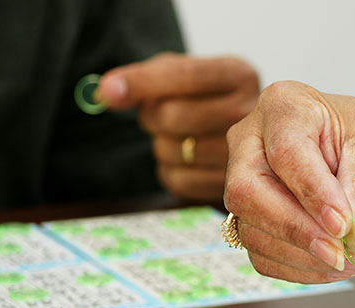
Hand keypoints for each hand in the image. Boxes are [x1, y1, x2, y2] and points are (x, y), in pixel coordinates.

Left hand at [98, 53, 258, 200]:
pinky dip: (169, 170)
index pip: (185, 75)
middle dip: (152, 115)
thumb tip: (106, 93)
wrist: (246, 138)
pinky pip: (176, 179)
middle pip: (173, 116)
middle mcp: (248, 113)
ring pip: (171, 150)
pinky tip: (184, 160)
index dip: (142, 82)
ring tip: (179, 137)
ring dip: (160, 144)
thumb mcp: (182, 75)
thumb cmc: (205, 100)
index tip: (108, 91)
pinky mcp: (228, 185)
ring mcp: (243, 153)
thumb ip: (145, 77)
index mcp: (239, 75)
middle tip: (160, 115)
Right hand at [224, 81, 354, 283]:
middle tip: (342, 253)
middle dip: (297, 231)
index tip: (344, 225)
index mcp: (285, 106)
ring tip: (354, 260)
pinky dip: (301, 270)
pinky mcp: (254, 222)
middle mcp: (253, 144)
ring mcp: (248, 185)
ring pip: (253, 232)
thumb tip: (351, 235)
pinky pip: (263, 256)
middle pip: (249, 193)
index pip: (285, 153)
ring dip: (305, 258)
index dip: (313, 194)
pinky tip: (335, 266)